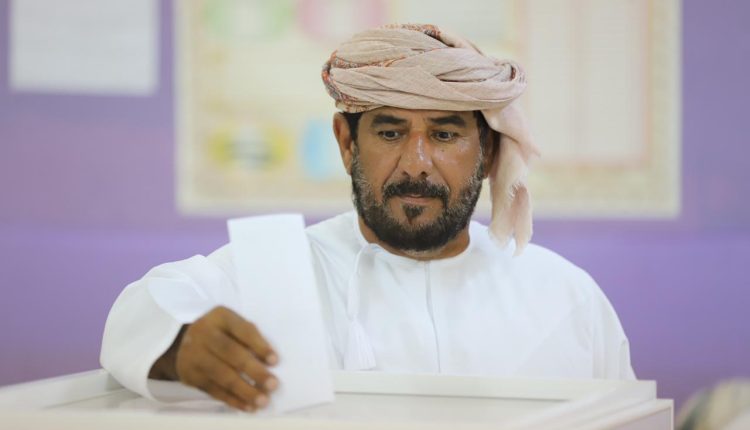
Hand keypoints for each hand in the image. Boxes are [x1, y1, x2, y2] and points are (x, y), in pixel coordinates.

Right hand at [154, 306, 278, 410]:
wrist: (185, 342)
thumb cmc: (221, 333)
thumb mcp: (232, 326)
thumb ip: (249, 337)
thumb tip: (269, 362)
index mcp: (220, 316)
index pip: (242, 330)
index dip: (259, 346)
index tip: (274, 361)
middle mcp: (203, 333)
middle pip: (231, 353)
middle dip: (254, 371)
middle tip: (272, 385)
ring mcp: (193, 354)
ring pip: (222, 375)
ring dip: (245, 390)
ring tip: (262, 400)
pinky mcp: (189, 375)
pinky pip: (213, 390)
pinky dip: (233, 400)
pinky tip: (248, 406)